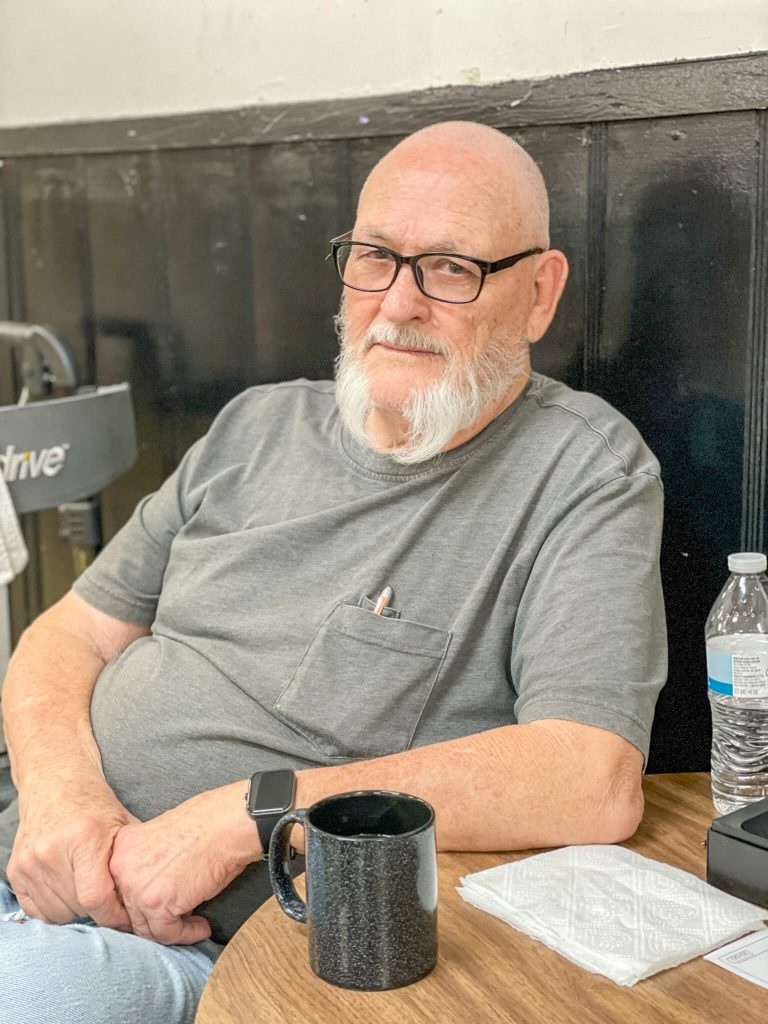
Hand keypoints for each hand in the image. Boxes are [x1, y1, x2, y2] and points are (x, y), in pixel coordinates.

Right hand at [8, 770, 136, 929]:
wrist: (55, 783)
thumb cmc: (94, 804)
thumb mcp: (124, 823)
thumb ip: (134, 859)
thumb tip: (146, 898)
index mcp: (84, 838)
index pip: (96, 897)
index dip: (114, 916)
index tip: (127, 919)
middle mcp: (52, 851)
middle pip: (77, 908)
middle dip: (98, 913)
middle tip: (111, 903)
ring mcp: (30, 862)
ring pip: (56, 913)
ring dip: (76, 912)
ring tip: (89, 893)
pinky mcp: (16, 870)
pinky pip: (35, 910)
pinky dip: (54, 909)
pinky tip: (69, 893)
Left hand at [108, 782, 257, 944]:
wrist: (227, 825)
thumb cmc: (207, 822)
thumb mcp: (163, 834)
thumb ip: (148, 859)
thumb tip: (156, 884)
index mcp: (123, 847)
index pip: (122, 887)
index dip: (142, 900)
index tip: (162, 903)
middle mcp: (122, 869)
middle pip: (132, 910)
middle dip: (156, 918)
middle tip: (179, 917)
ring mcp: (137, 889)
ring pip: (147, 927)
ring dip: (172, 930)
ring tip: (195, 924)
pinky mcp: (158, 906)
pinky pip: (168, 934)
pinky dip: (187, 935)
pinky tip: (202, 928)